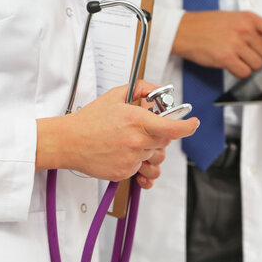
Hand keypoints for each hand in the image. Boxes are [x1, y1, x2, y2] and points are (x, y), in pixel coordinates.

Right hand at [35, 81, 198, 187]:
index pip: (174, 128)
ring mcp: (131, 159)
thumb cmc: (89, 120)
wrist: (68, 141)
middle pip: (165, 143)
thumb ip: (141, 89)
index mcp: (137, 121)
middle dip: (160, 137)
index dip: (188, 126)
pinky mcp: (124, 172)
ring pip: (154, 158)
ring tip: (133, 145)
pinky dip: (136, 163)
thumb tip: (157, 90)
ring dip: (149, 152)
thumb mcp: (115, 96)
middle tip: (144, 130)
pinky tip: (127, 156)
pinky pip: (140, 170)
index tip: (193, 123)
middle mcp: (137, 141)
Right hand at [172, 11, 261, 77]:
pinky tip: (230, 65)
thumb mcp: (234, 18)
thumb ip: (253, 28)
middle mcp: (244, 30)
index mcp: (249, 18)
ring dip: (248, 66)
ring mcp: (235, 44)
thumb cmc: (206, 25)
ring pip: (257, 65)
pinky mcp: (226, 58)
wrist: (183, 30)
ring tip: (235, 58)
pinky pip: (244, 73)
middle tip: (247, 55)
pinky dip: (239, 72)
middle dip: (260, 58)